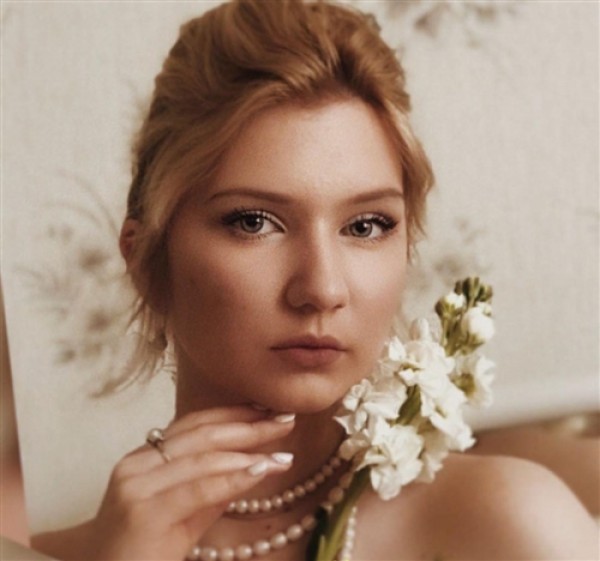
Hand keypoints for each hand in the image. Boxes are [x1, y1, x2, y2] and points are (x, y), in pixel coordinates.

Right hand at [85, 406, 294, 560]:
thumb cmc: (145, 548)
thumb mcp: (186, 512)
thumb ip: (214, 485)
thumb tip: (257, 461)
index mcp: (145, 456)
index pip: (196, 423)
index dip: (234, 413)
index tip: (269, 409)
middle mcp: (137, 463)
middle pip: (202, 434)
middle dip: (248, 426)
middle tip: (285, 420)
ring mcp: (136, 485)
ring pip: (202, 458)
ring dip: (247, 452)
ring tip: (280, 454)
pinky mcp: (143, 511)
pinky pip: (198, 489)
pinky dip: (233, 478)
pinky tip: (260, 471)